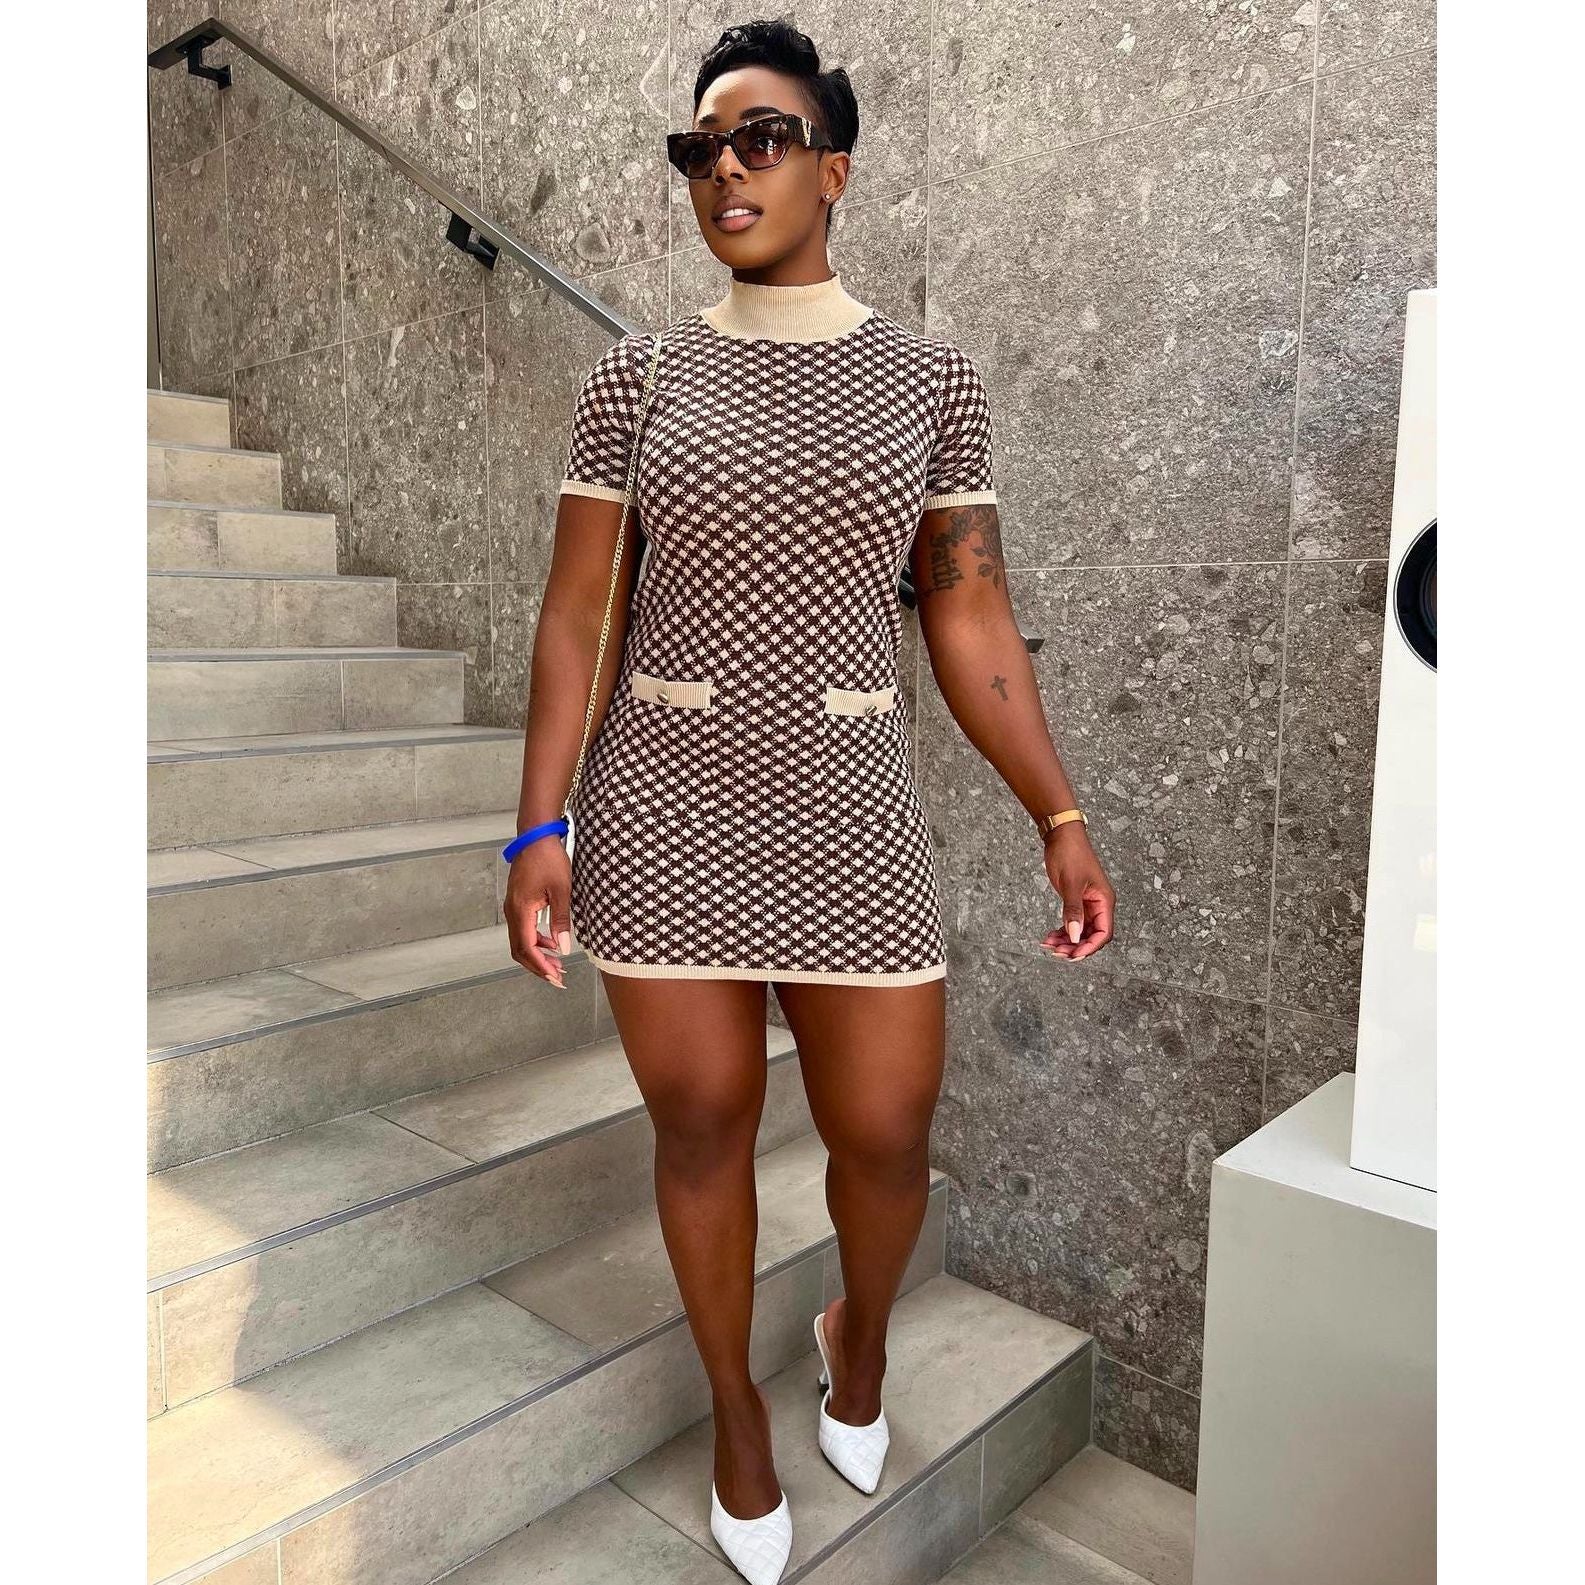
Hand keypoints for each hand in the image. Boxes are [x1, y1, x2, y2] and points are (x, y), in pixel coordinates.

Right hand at [503, 837, 573, 988]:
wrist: (536, 837)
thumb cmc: (548, 859)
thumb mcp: (561, 890)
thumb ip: (560, 920)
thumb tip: (562, 948)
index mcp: (521, 910)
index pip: (526, 947)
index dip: (540, 966)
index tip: (554, 977)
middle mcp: (512, 912)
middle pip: (519, 950)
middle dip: (538, 966)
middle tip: (557, 978)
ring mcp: (513, 908)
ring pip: (520, 941)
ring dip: (537, 955)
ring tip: (557, 965)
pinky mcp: (518, 903)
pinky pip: (523, 930)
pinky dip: (536, 942)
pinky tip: (551, 943)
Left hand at [1039, 825, 1115, 961]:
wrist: (1061, 835)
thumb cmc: (1070, 854)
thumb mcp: (1070, 884)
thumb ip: (1073, 910)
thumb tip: (1074, 935)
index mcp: (1104, 901)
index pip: (1103, 933)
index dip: (1089, 947)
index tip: (1072, 955)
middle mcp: (1099, 904)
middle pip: (1091, 936)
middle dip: (1074, 946)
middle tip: (1056, 952)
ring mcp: (1087, 903)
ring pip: (1080, 931)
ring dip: (1066, 940)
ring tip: (1048, 944)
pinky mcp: (1076, 901)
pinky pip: (1072, 922)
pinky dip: (1062, 931)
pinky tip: (1049, 936)